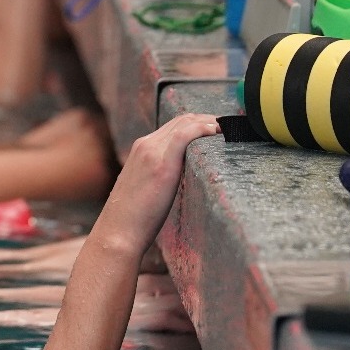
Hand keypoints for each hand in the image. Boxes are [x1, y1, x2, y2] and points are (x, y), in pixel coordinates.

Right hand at [92, 114, 218, 253]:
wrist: (119, 231)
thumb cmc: (134, 217)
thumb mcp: (147, 188)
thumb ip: (161, 175)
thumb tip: (185, 180)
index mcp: (141, 148)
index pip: (174, 125)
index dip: (199, 122)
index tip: (219, 129)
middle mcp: (145, 144)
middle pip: (182, 119)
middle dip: (209, 119)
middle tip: (230, 127)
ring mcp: (152, 151)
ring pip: (185, 122)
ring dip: (210, 121)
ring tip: (230, 129)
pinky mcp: (161, 163)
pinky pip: (184, 134)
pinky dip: (203, 128)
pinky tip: (217, 132)